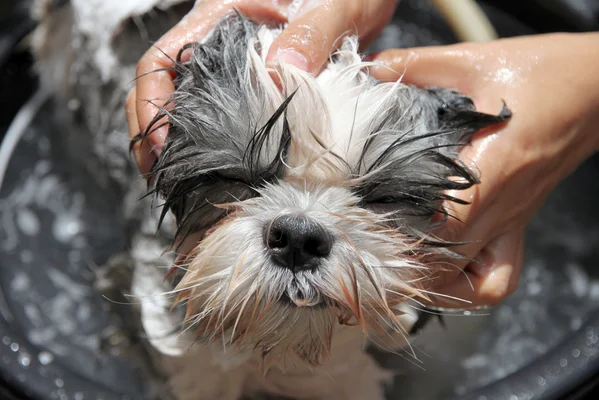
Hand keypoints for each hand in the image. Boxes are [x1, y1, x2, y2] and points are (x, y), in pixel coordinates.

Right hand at [126, 0, 396, 174]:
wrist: (364, 1)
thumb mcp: (335, 7)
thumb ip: (311, 33)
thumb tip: (279, 72)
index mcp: (219, 18)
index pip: (160, 61)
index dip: (150, 105)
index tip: (161, 147)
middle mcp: (216, 45)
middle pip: (163, 92)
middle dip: (155, 138)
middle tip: (166, 183)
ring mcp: (231, 70)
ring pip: (187, 110)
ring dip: (179, 148)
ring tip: (184, 189)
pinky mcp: (251, 89)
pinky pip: (219, 119)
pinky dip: (211, 147)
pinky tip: (219, 176)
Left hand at [369, 32, 598, 306]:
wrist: (596, 89)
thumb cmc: (545, 74)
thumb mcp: (477, 61)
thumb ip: (420, 65)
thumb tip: (375, 66)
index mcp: (494, 168)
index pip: (444, 228)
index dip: (401, 238)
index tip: (362, 228)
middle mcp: (504, 206)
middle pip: (450, 266)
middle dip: (404, 267)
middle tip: (365, 249)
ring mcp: (513, 221)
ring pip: (479, 285)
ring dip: (437, 284)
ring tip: (402, 266)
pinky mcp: (517, 223)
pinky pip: (499, 277)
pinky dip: (470, 285)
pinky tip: (445, 267)